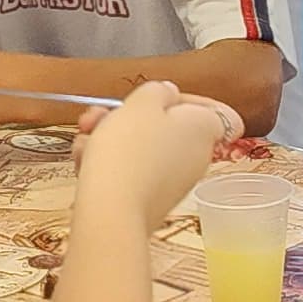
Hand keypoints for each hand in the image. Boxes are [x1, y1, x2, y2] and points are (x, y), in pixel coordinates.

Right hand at [72, 82, 239, 224]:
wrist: (112, 210)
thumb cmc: (130, 148)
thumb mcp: (141, 103)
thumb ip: (158, 91)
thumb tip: (168, 95)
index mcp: (204, 129)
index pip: (217, 111)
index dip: (184, 100)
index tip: (155, 97)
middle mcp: (196, 156)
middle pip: (166, 127)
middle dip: (128, 117)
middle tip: (100, 115)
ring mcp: (174, 182)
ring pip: (141, 149)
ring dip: (109, 139)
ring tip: (86, 138)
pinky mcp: (151, 201)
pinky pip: (132, 172)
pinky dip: (108, 165)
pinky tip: (85, 161)